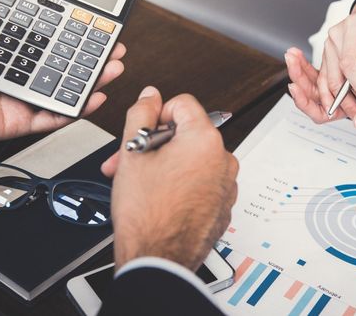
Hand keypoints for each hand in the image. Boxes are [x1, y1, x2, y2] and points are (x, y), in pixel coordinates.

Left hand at [0, 0, 125, 152]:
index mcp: (3, 59)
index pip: (43, 46)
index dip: (67, 37)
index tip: (86, 27)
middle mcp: (15, 79)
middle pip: (62, 68)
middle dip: (90, 58)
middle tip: (110, 48)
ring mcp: (20, 100)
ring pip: (64, 90)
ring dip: (91, 80)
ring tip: (111, 67)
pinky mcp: (19, 121)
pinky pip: (54, 117)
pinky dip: (76, 109)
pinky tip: (93, 97)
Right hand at [102, 87, 237, 271]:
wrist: (158, 260)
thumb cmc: (147, 214)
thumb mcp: (133, 152)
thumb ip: (141, 113)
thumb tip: (150, 95)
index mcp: (205, 139)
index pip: (182, 104)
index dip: (156, 115)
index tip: (142, 132)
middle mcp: (223, 159)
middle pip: (186, 134)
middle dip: (154, 144)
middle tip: (129, 160)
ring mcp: (226, 184)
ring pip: (192, 159)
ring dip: (165, 164)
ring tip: (141, 182)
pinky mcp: (222, 205)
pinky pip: (201, 182)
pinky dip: (181, 183)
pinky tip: (158, 197)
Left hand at [285, 47, 355, 133]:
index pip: (322, 114)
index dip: (307, 103)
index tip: (295, 87)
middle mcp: (347, 96)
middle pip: (312, 98)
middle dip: (299, 81)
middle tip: (287, 68)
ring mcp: (344, 80)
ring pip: (313, 83)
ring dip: (299, 71)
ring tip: (290, 56)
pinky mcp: (343, 66)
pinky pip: (319, 70)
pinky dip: (306, 64)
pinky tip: (296, 54)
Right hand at [315, 0, 355, 117]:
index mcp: (355, 26)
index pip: (350, 61)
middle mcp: (337, 35)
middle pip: (337, 74)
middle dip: (350, 99)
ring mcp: (330, 45)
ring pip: (329, 80)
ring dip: (341, 102)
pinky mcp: (327, 54)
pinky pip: (325, 79)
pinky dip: (332, 96)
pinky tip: (343, 109)